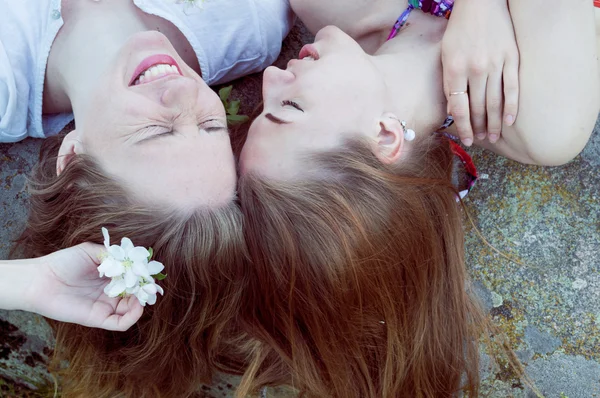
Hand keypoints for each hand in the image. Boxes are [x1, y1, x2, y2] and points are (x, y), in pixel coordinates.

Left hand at [28, 243, 142, 330]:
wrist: (40, 280)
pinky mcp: (98, 318)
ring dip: (142, 302)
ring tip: (144, 294)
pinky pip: (121, 323)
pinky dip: (133, 316)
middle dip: (146, 289)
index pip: (133, 278)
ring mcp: (105, 306)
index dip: (143, 275)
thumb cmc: (63, 263)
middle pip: (136, 294)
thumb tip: (133, 259)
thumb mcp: (91, 251)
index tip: (149, 270)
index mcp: (110, 276)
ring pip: (132, 309)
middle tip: (152, 285)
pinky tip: (137, 305)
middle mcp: (110, 292)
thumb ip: (113, 254)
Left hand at [442, 0, 518, 145]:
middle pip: (477, 107)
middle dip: (479, 128)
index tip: (467, 140)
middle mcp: (475, 68)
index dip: (463, 127)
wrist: (481, 4)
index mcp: (454, 68)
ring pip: (495, 101)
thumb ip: (448, 82)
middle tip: (482, 141)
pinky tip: (510, 120)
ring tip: (495, 136)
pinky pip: (512, 87)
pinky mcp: (511, 58)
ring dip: (495, 122)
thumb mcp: (445, 55)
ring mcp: (495, 63)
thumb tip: (452, 111)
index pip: (459, 107)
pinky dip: (512, 106)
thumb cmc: (458, 30)